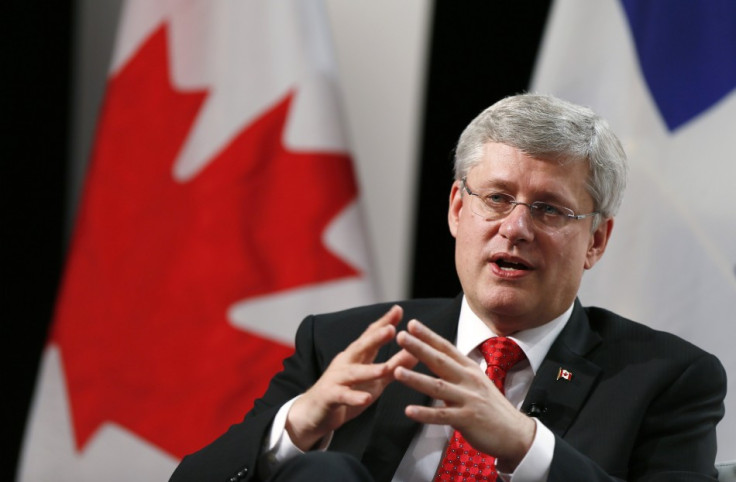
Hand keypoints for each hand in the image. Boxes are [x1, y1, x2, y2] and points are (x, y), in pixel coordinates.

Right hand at [286, 305, 417, 450]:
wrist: (314, 413)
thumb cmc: (347, 392)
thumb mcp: (374, 380)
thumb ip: (394, 366)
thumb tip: (416, 352)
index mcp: (356, 356)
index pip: (370, 336)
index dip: (384, 323)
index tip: (398, 309)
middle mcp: (345, 363)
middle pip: (360, 347)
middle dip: (375, 338)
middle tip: (391, 329)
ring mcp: (336, 379)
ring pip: (352, 372)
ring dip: (369, 370)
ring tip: (385, 368)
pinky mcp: (329, 397)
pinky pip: (342, 396)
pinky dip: (354, 397)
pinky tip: (365, 399)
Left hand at [394, 319, 534, 471]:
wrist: (514, 432)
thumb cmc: (491, 406)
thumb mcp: (476, 381)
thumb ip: (456, 371)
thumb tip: (435, 357)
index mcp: (469, 369)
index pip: (446, 348)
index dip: (429, 336)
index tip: (412, 324)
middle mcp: (469, 380)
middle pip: (440, 362)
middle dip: (419, 348)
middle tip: (401, 337)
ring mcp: (468, 399)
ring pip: (438, 387)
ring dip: (416, 379)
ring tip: (396, 372)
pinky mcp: (467, 420)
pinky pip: (442, 416)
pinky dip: (425, 413)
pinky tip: (409, 410)